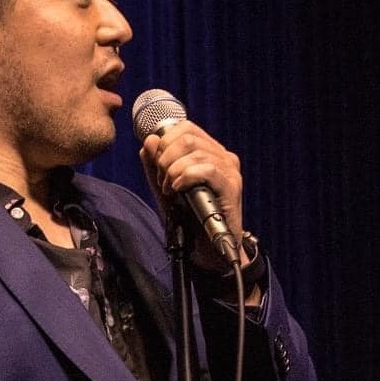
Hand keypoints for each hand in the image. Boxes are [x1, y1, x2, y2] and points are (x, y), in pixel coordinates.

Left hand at [138, 118, 244, 272]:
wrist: (210, 252)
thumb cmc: (191, 222)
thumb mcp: (165, 191)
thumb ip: (155, 166)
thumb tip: (148, 141)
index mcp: (210, 153)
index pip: (185, 128)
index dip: (164, 141)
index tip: (157, 166)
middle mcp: (223, 157)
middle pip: (187, 136)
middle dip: (165, 157)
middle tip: (162, 181)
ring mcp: (229, 171)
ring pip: (194, 151)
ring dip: (173, 170)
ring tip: (170, 190)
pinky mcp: (231, 187)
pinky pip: (207, 169)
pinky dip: (186, 176)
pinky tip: (178, 190)